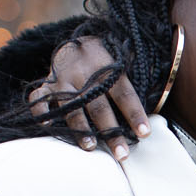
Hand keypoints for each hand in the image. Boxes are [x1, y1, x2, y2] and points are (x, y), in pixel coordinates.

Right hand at [28, 34, 149, 157]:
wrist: (77, 41)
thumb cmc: (107, 62)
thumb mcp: (123, 64)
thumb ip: (136, 85)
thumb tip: (156, 112)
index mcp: (108, 67)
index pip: (124, 92)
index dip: (134, 113)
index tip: (145, 134)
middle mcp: (85, 72)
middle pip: (98, 104)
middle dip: (111, 130)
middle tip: (122, 154)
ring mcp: (63, 78)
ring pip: (71, 105)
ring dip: (80, 127)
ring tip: (91, 147)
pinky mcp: (47, 83)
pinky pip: (39, 98)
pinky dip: (41, 111)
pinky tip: (48, 125)